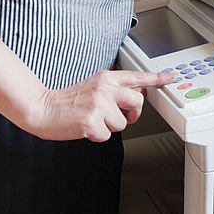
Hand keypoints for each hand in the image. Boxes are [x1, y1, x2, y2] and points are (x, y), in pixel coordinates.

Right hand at [27, 69, 174, 141]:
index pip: (137, 76)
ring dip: (110, 126)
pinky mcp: (92, 121)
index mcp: (107, 78)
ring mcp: (99, 105)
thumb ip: (115, 88)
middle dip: (133, 113)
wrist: (42, 108)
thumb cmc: (69, 100)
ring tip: (94, 120)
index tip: (170, 78)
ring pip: (123, 123)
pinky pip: (107, 135)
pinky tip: (86, 128)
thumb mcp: (94, 86)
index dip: (156, 78)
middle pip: (138, 102)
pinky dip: (97, 136)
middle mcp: (105, 89)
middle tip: (122, 116)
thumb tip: (137, 92)